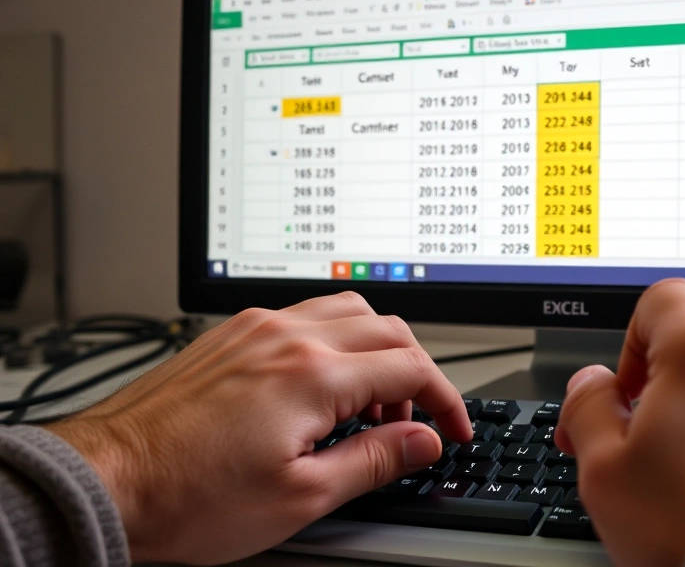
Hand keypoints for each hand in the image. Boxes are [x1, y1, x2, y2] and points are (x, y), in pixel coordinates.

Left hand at [46, 292, 471, 564]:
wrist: (107, 480)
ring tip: (367, 405)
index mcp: (311, 374)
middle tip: (413, 423)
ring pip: (347, 311)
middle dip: (416, 374)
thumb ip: (375, 460)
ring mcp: (255, 328)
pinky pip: (304, 316)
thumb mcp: (300, 496)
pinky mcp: (231, 335)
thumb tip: (423, 441)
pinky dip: (334, 341)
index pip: (411, 367)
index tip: (453, 428)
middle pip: (387, 330)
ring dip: (376, 351)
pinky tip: (320, 385)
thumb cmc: (188, 495)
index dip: (445, 400)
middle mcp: (286, 336)